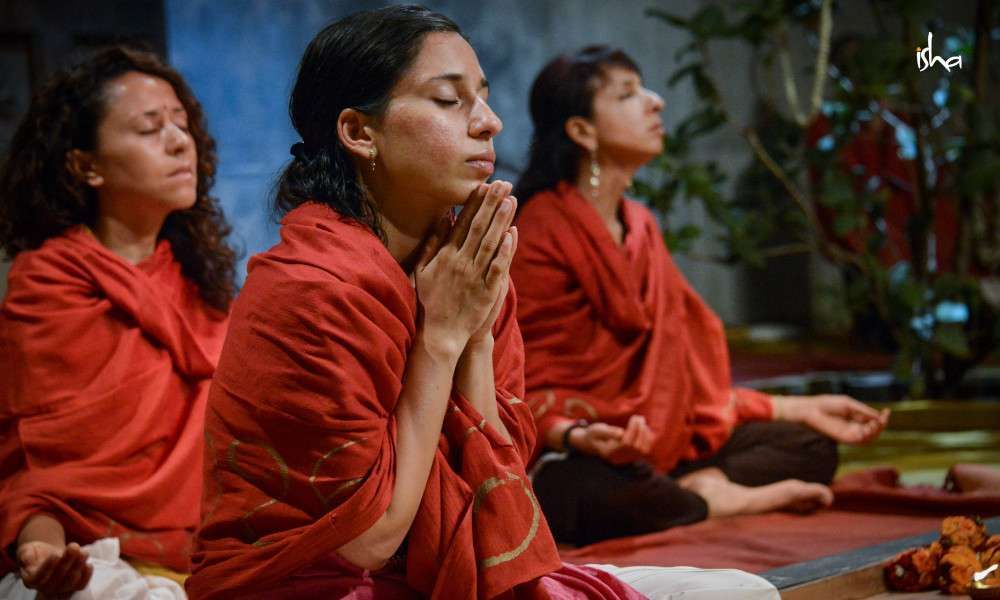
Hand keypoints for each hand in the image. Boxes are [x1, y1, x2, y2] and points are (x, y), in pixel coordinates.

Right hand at [17, 541, 91, 597]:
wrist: (48, 554)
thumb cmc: (36, 552)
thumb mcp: (27, 550)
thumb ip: (25, 554)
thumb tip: (27, 558)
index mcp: (31, 580)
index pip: (38, 578)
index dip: (47, 567)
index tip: (54, 555)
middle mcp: (45, 588)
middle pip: (57, 578)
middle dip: (67, 561)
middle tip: (73, 546)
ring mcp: (60, 588)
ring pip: (71, 581)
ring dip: (78, 566)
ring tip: (83, 552)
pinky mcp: (73, 585)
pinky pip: (81, 585)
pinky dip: (86, 576)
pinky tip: (88, 564)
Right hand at [415, 180, 516, 356]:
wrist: (440, 333)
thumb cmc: (431, 300)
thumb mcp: (423, 270)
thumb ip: (432, 244)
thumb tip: (443, 219)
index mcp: (446, 255)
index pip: (462, 223)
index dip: (474, 203)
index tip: (484, 186)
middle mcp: (460, 262)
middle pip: (479, 227)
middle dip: (491, 204)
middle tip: (503, 184)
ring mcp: (474, 276)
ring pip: (490, 243)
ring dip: (501, 220)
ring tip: (511, 200)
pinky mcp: (486, 291)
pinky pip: (497, 268)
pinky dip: (505, 251)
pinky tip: (513, 235)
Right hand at [571, 415, 654, 464]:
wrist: (592, 443)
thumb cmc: (594, 434)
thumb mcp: (597, 430)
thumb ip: (608, 432)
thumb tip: (621, 433)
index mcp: (610, 452)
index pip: (626, 443)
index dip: (632, 430)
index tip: (634, 418)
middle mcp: (619, 458)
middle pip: (636, 447)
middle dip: (640, 431)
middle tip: (639, 417)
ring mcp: (626, 458)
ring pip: (642, 450)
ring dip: (645, 435)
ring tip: (642, 421)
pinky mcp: (631, 456)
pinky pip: (644, 450)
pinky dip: (647, 439)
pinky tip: (644, 428)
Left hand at [774, 394, 889, 444]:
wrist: (810, 409)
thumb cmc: (826, 404)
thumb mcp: (848, 404)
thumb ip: (863, 411)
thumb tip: (878, 417)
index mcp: (854, 418)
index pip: (872, 421)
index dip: (882, 418)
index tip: (888, 411)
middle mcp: (853, 427)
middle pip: (873, 431)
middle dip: (881, 425)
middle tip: (883, 418)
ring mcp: (849, 434)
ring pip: (869, 438)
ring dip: (876, 432)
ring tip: (877, 423)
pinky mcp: (844, 438)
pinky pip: (860, 441)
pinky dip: (868, 435)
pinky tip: (870, 427)